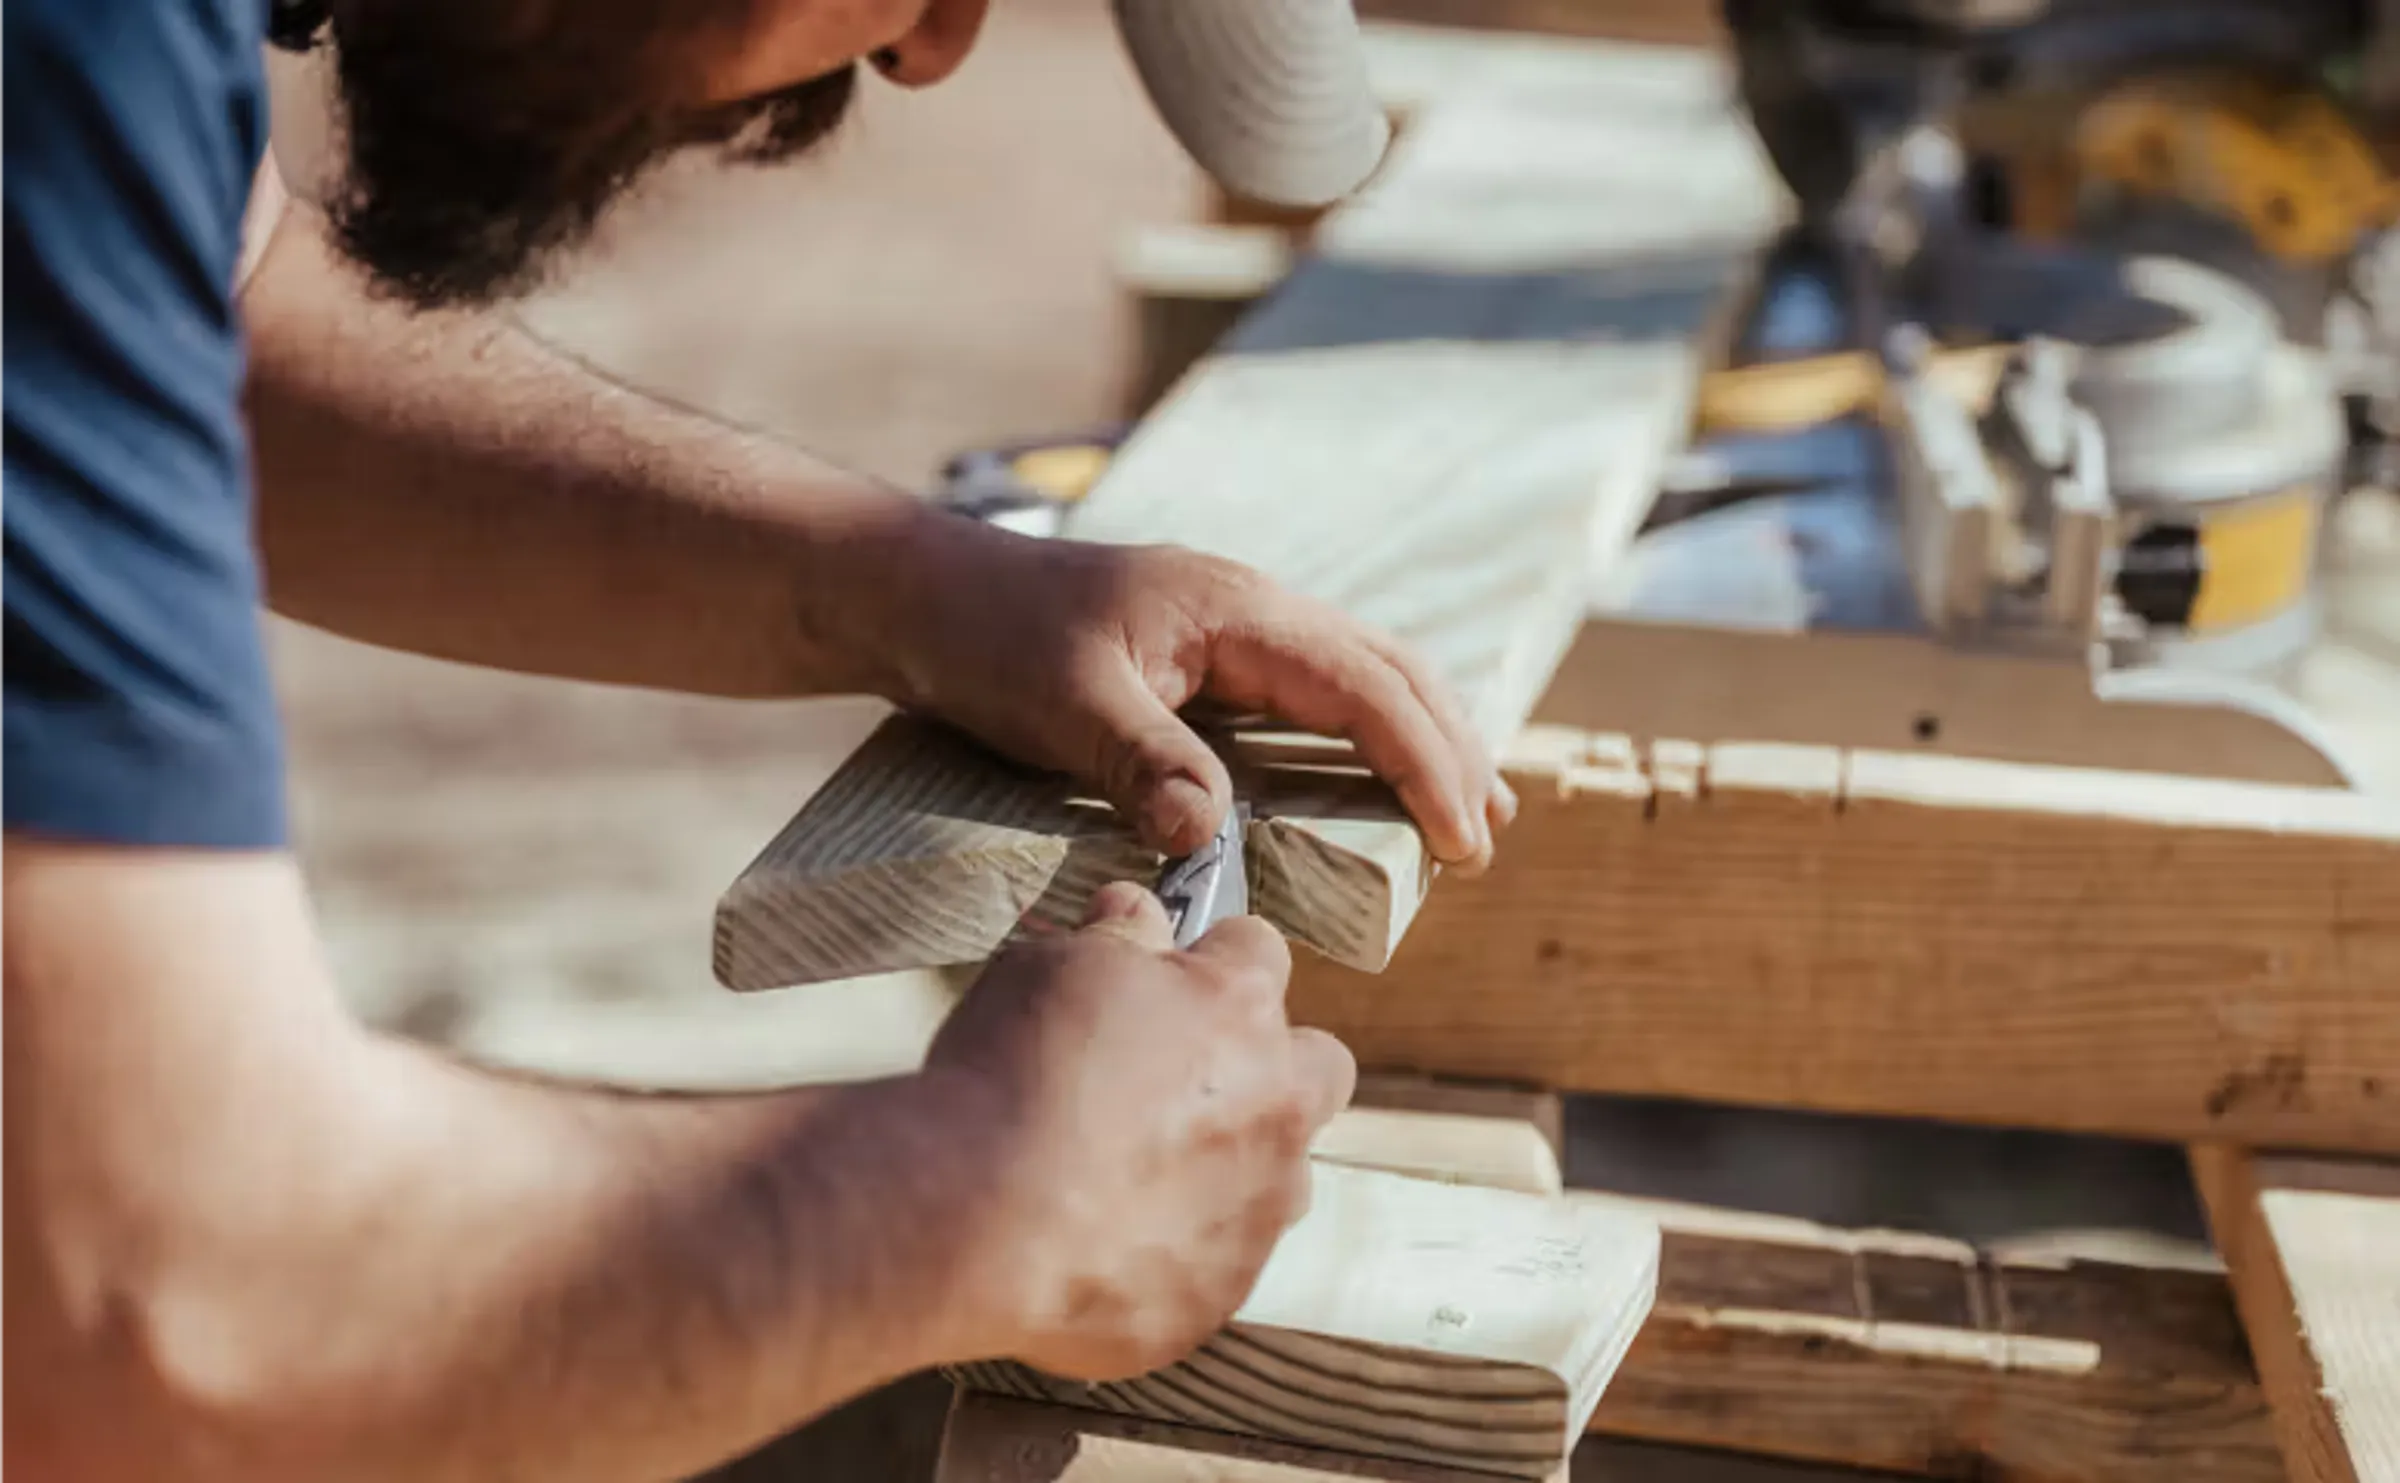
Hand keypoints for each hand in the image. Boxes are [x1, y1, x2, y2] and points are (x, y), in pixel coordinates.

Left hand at [887, 517, 1517, 869]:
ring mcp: (1235, 628)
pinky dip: (1367, 734)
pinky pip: (1317, 691)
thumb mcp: (1059, 704)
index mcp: (1237, 610)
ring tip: (1471, 812)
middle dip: (1451, 751)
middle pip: (1391, 671)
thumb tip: (1212, 838)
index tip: (1463, 839)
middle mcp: (1253, 609)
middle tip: (1488, 841)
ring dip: (1423, 739)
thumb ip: (1142, 762)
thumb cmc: (987, 638)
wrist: (923, 593)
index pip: (1365, 687)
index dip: (1425, 764)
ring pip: (1364, 675)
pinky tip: (1375, 778)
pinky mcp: (1210, 656)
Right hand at [923, 882, 1355, 1380]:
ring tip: (1128, 1172)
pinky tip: (1095, 1241)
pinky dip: (1171, 1251)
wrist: (972, 1220)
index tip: (1172, 971)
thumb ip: (1115, 936)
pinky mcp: (1216, 1296)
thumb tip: (1135, 910)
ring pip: (1277, 1177)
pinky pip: (1213, 1264)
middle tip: (1180, 1075)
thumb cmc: (1011, 1075)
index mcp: (1240, 1010)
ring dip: (1226, 1166)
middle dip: (1271, 1063)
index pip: (1260, 950)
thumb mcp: (1051, 965)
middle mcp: (1275, 1108)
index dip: (1212, 956)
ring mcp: (1256, 1212)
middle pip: (1318, 1067)